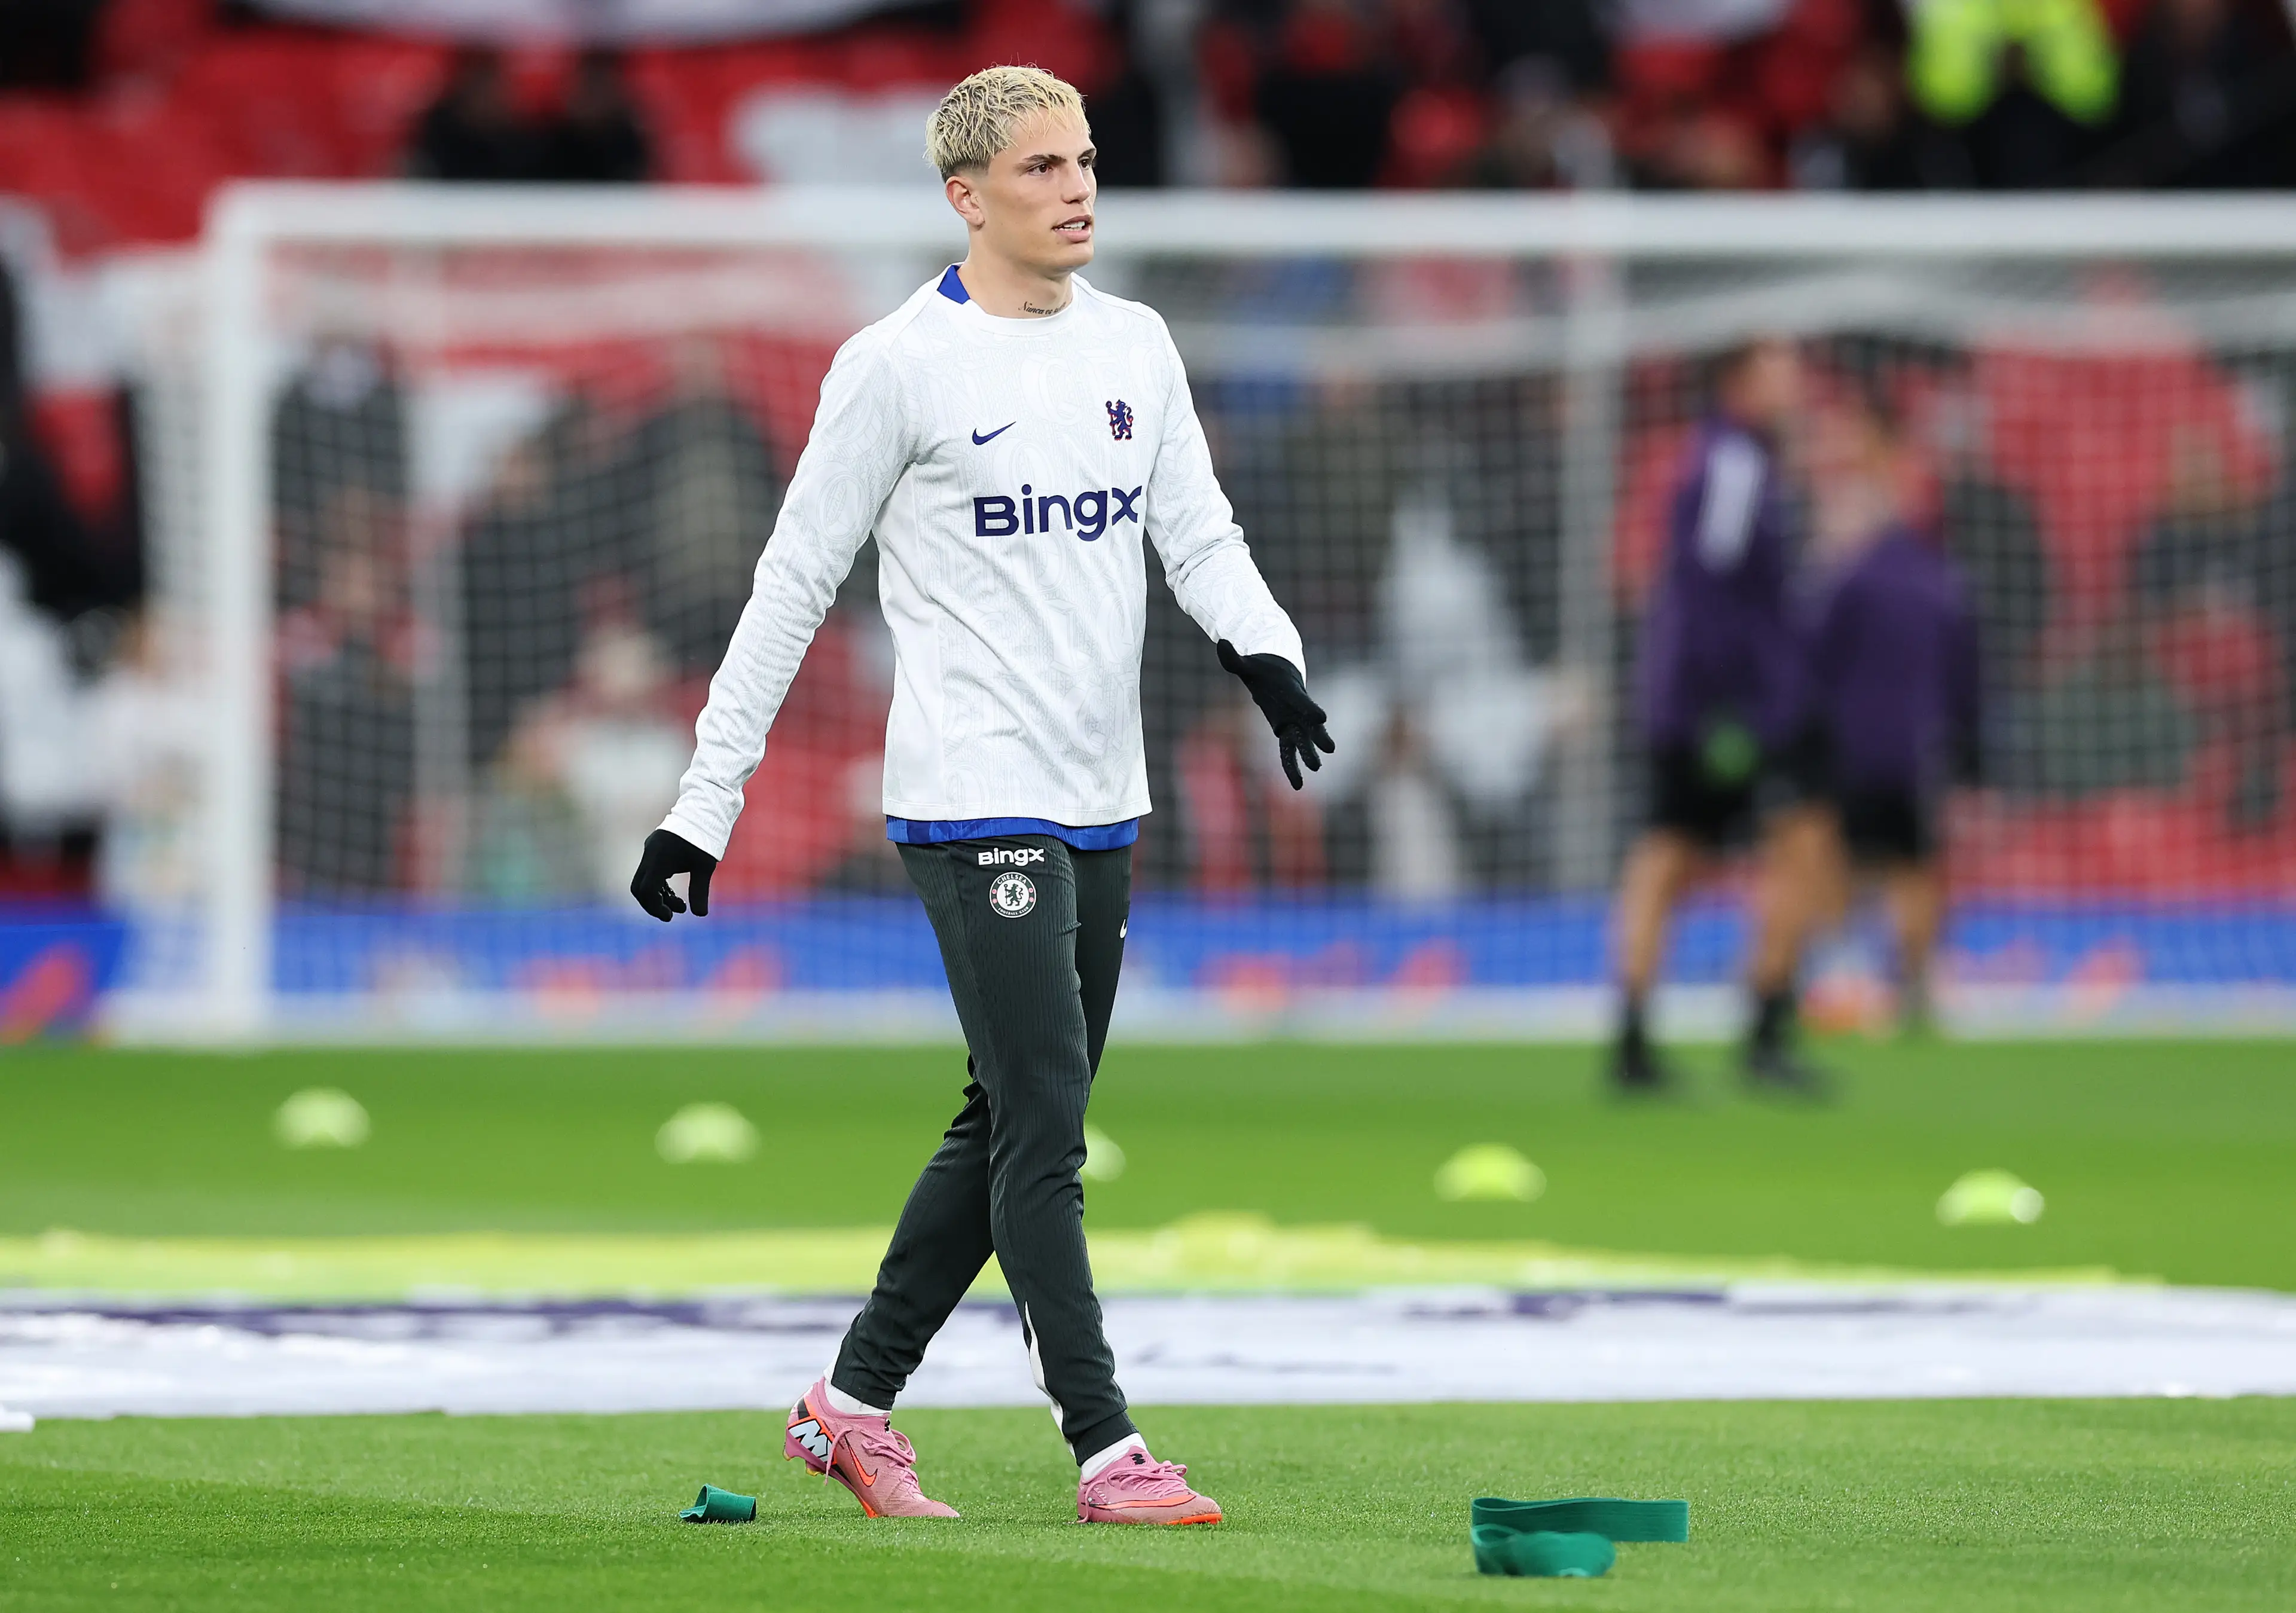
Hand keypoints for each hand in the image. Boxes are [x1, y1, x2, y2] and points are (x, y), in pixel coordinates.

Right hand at [631, 828, 716, 921]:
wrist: (704, 810)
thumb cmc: (705, 838)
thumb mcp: (705, 867)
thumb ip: (699, 891)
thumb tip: (700, 915)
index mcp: (659, 858)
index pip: (646, 890)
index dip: (655, 907)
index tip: (670, 916)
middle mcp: (650, 853)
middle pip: (639, 887)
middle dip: (653, 904)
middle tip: (670, 914)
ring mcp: (651, 849)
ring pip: (645, 879)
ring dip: (659, 895)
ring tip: (681, 905)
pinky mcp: (655, 847)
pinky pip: (650, 870)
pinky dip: (660, 884)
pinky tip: (675, 893)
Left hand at [1217, 638, 1335, 789]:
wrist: (1276, 673)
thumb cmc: (1262, 669)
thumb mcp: (1247, 664)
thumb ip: (1234, 658)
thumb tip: (1222, 643)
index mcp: (1290, 691)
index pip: (1302, 701)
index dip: (1311, 709)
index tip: (1322, 718)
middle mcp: (1296, 709)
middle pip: (1310, 725)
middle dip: (1318, 737)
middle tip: (1329, 749)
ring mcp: (1293, 721)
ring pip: (1303, 741)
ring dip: (1309, 754)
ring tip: (1315, 769)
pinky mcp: (1286, 731)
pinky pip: (1290, 752)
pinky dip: (1292, 767)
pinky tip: (1296, 786)